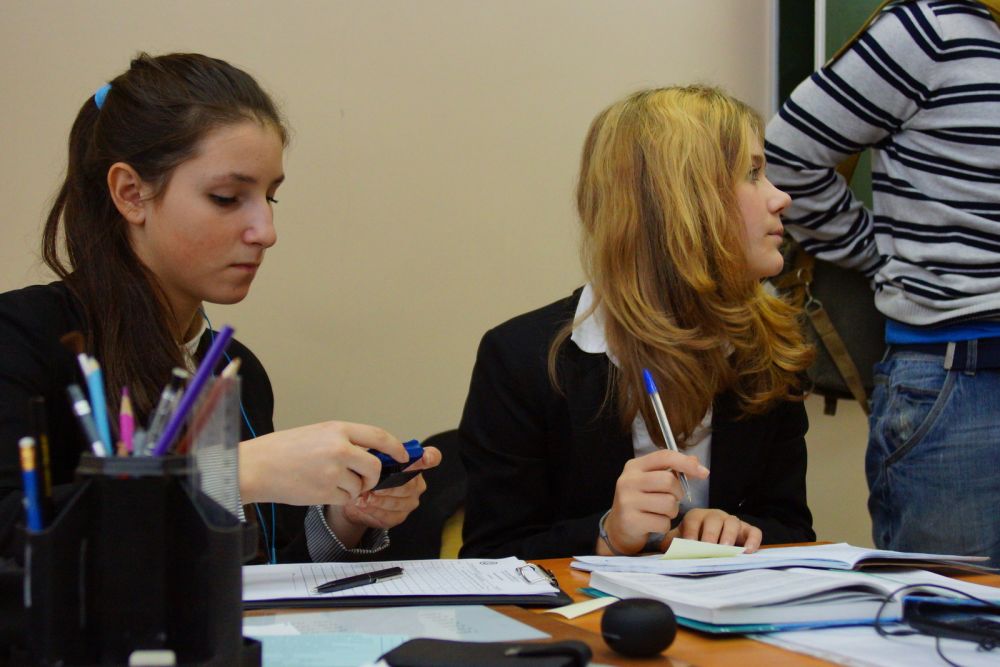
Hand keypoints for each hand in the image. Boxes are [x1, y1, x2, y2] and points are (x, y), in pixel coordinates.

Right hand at [239, 421, 408, 505]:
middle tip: (363, 479)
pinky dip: (338, 498)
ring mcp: (333, 471)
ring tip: (326, 480)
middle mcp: (339, 448)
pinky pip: (345, 499)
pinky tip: (319, 489)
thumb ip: (344, 441)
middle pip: (375, 466)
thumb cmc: (282, 450)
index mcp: (337, 429)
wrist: (255, 467)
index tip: (403, 455)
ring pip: (360, 486)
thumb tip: (371, 453)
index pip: (378, 436)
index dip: (395, 447)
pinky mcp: (325, 492)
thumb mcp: (317, 434)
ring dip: (350, 488)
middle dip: (373, 476)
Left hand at [340, 446, 442, 529]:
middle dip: (387, 486)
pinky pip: (388, 515)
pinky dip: (373, 510)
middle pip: (409, 485)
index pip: (432, 458)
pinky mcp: (398, 517)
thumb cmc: (367, 474)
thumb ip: (378, 455)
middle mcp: (417, 484)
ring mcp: (409, 502)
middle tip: (371, 485)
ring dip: (377, 500)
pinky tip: (363, 505)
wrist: (356, 495)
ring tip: (362, 496)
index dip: (430, 457)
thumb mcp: (370, 458)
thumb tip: (377, 458)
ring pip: (396, 502)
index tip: (425, 457)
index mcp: (414, 464)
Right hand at [597, 449, 709, 555]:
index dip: (686, 463)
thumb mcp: (652, 481)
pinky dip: (664, 525)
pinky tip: (654, 524)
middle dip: (678, 493)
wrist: (619, 528)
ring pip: (668, 503)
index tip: (704, 472)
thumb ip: (673, 470)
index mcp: (634, 466)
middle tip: (672, 499)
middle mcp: (628, 480)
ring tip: (661, 512)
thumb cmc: (642, 501)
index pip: (664, 456)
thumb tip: (696, 461)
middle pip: (668, 481)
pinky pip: (663, 522)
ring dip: (672, 511)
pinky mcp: (630, 520)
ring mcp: (627, 500)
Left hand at [661, 508, 761, 552]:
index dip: (690, 531)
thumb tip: (666, 549)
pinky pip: (754, 532)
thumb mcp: (679, 541)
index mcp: (696, 517)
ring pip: (732, 523)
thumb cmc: (692, 542)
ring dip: (729, 535)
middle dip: (710, 534)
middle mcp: (715, 516)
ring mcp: (732, 522)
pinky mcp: (747, 531)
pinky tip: (748, 551)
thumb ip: (671, 543)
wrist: (710, 543)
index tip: (688, 544)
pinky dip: (753, 540)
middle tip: (708, 547)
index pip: (693, 519)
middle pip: (713, 519)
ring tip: (726, 549)